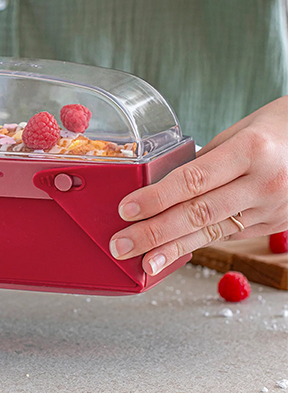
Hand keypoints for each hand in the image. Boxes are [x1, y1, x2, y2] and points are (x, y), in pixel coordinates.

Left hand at [109, 96, 287, 275]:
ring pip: (212, 232)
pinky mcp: (273, 224)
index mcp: (251, 151)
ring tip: (144, 263)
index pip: (193, 180)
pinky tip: (172, 252)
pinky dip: (196, 243)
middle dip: (154, 233)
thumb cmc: (276, 129)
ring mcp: (271, 208)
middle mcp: (263, 183)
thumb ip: (203, 163)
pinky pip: (227, 235)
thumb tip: (162, 187)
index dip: (157, 198)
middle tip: (121, 245)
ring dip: (173, 249)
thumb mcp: (237, 134)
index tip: (127, 209)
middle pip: (198, 213)